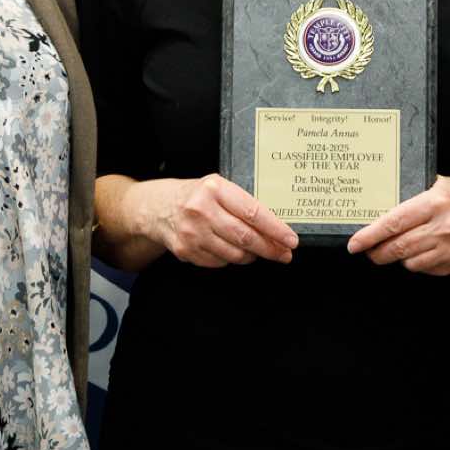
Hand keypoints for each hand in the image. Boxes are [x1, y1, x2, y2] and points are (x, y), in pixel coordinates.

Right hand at [133, 174, 297, 266]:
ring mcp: (192, 232)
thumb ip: (242, 203)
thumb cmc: (196, 196)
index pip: (253, 213)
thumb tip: (275, 228)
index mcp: (214, 188)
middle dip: (270, 248)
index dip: (275, 229)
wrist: (158, 208)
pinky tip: (230, 250)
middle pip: (245, 237)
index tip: (290, 240)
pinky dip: (230, 259)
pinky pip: (219, 263)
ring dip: (250, 255)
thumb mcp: (218, 187)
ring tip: (256, 250)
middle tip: (284, 254)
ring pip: (234, 254)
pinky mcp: (185, 250)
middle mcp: (201, 210)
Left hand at [345, 174, 449, 273]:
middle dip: (378, 252)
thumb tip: (380, 209)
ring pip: (411, 262)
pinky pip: (427, 269)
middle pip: (399, 247)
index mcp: (436, 203)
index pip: (394, 223)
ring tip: (397, 248)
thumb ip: (413, 196)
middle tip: (368, 251)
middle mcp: (444, 226)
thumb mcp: (438, 185)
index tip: (355, 244)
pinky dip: (419, 263)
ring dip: (399, 258)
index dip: (371, 236)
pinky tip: (421, 251)